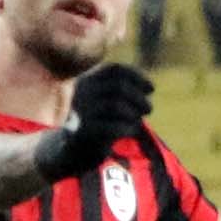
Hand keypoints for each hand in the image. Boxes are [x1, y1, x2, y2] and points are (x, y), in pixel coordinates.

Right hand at [33, 62, 153, 182]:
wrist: (69, 150)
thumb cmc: (95, 122)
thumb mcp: (104, 101)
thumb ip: (121, 91)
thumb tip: (149, 87)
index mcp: (85, 81)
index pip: (115, 70)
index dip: (137, 77)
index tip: (151, 89)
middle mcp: (81, 93)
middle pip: (119, 87)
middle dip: (139, 98)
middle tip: (148, 109)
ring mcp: (81, 113)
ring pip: (118, 106)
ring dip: (135, 114)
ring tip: (137, 122)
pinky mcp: (84, 133)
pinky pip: (115, 127)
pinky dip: (129, 128)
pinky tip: (130, 132)